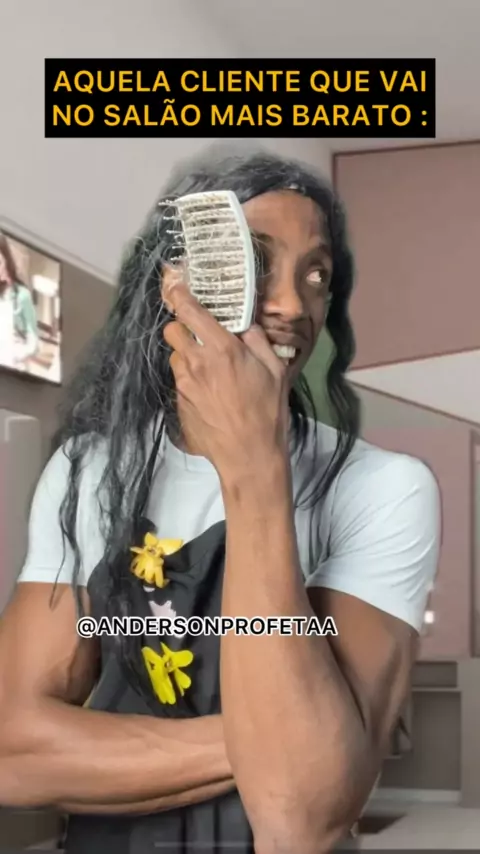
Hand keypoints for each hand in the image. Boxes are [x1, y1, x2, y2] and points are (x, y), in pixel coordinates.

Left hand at [162, 276, 289, 483]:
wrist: (248, 455)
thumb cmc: (268, 412)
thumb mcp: (275, 370)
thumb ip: (258, 341)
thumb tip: (246, 325)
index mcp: (221, 349)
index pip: (190, 311)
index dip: (179, 293)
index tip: (176, 283)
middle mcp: (196, 362)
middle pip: (172, 330)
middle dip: (183, 327)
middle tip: (201, 336)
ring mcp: (184, 384)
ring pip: (174, 355)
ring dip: (186, 355)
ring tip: (208, 369)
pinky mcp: (179, 402)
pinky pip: (179, 379)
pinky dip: (189, 378)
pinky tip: (208, 392)